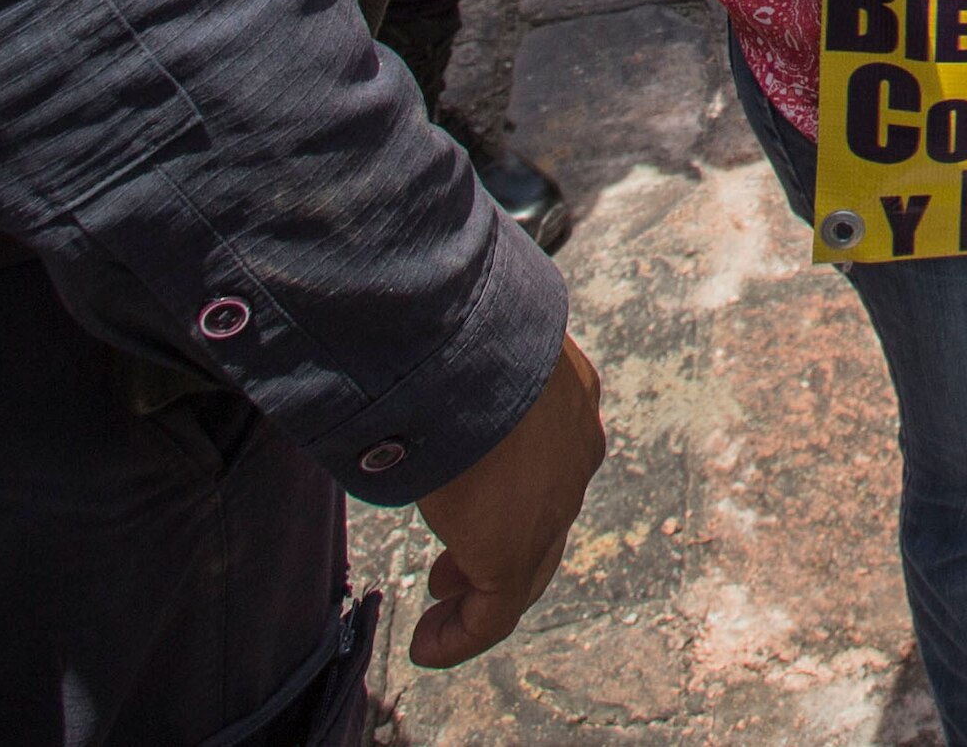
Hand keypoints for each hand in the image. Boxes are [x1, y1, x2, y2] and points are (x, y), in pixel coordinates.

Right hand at [409, 336, 605, 666]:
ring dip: (478, 591)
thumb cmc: (450, 319)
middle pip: (542, 516)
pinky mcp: (517, 545)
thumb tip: (395, 336)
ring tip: (440, 608)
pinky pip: (496, 610)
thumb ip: (444, 354)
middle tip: (451, 573)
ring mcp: (553, 501)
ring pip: (525, 564)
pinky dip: (462, 634)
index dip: (510, 488)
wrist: (469, 344)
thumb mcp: (460, 336)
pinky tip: (428, 646)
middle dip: (496, 546)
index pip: (547, 456)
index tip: (468, 503)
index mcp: (565, 395)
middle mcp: (572, 450)